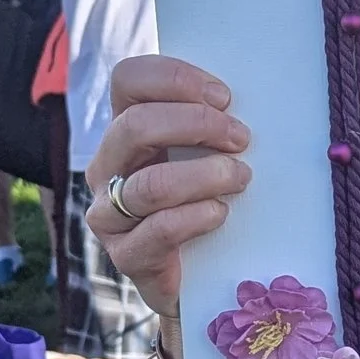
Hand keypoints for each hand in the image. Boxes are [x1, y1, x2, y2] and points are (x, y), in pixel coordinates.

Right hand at [86, 55, 249, 322]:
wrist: (202, 278)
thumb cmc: (209, 200)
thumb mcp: (208, 153)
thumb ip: (213, 125)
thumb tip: (252, 103)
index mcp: (125, 129)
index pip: (129, 80)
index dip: (175, 79)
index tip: (225, 97)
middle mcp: (107, 167)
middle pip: (134, 126)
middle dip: (196, 125)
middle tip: (241, 139)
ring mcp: (109, 214)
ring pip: (148, 184)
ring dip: (204, 175)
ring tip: (239, 177)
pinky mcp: (127, 256)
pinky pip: (158, 230)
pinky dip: (196, 217)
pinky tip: (220, 213)